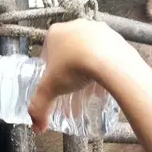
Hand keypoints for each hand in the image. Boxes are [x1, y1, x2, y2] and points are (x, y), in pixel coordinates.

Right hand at [28, 18, 134, 133]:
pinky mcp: (114, 35)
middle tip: (72, 84)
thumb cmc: (76, 68)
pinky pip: (105, 51)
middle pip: (67, 50)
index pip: (47, 51)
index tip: (55, 81)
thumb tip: (36, 126)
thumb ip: (39, 107)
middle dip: (69, 67)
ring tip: (89, 83)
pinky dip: (103, 62)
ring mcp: (96, 28)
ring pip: (87, 49)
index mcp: (55, 33)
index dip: (50, 68)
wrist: (110, 63)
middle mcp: (75, 26)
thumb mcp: (50, 89)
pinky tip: (103, 78)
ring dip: (86, 63)